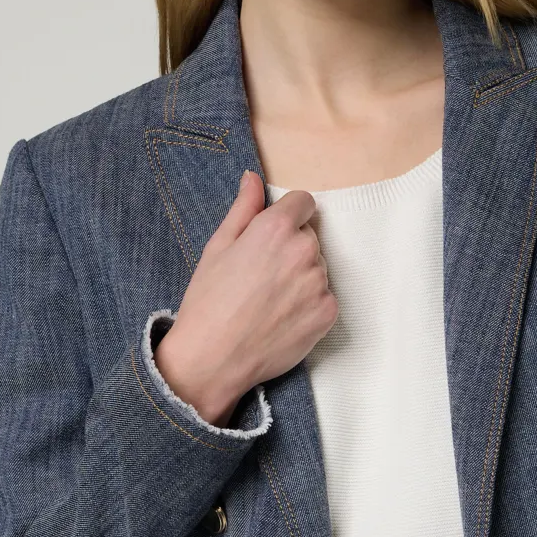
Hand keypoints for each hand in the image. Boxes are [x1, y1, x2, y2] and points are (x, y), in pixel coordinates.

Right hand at [153, 170, 337, 425]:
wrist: (213, 358)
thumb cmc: (209, 301)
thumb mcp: (218, 246)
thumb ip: (244, 208)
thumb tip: (253, 178)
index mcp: (276, 228)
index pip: (303, 202)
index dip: (287, 216)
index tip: (273, 234)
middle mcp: (304, 251)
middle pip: (309, 237)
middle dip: (291, 248)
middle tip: (261, 276)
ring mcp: (319, 283)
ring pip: (318, 268)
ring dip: (301, 277)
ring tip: (269, 300)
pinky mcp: (328, 312)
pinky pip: (324, 298)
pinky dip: (308, 305)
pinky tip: (281, 318)